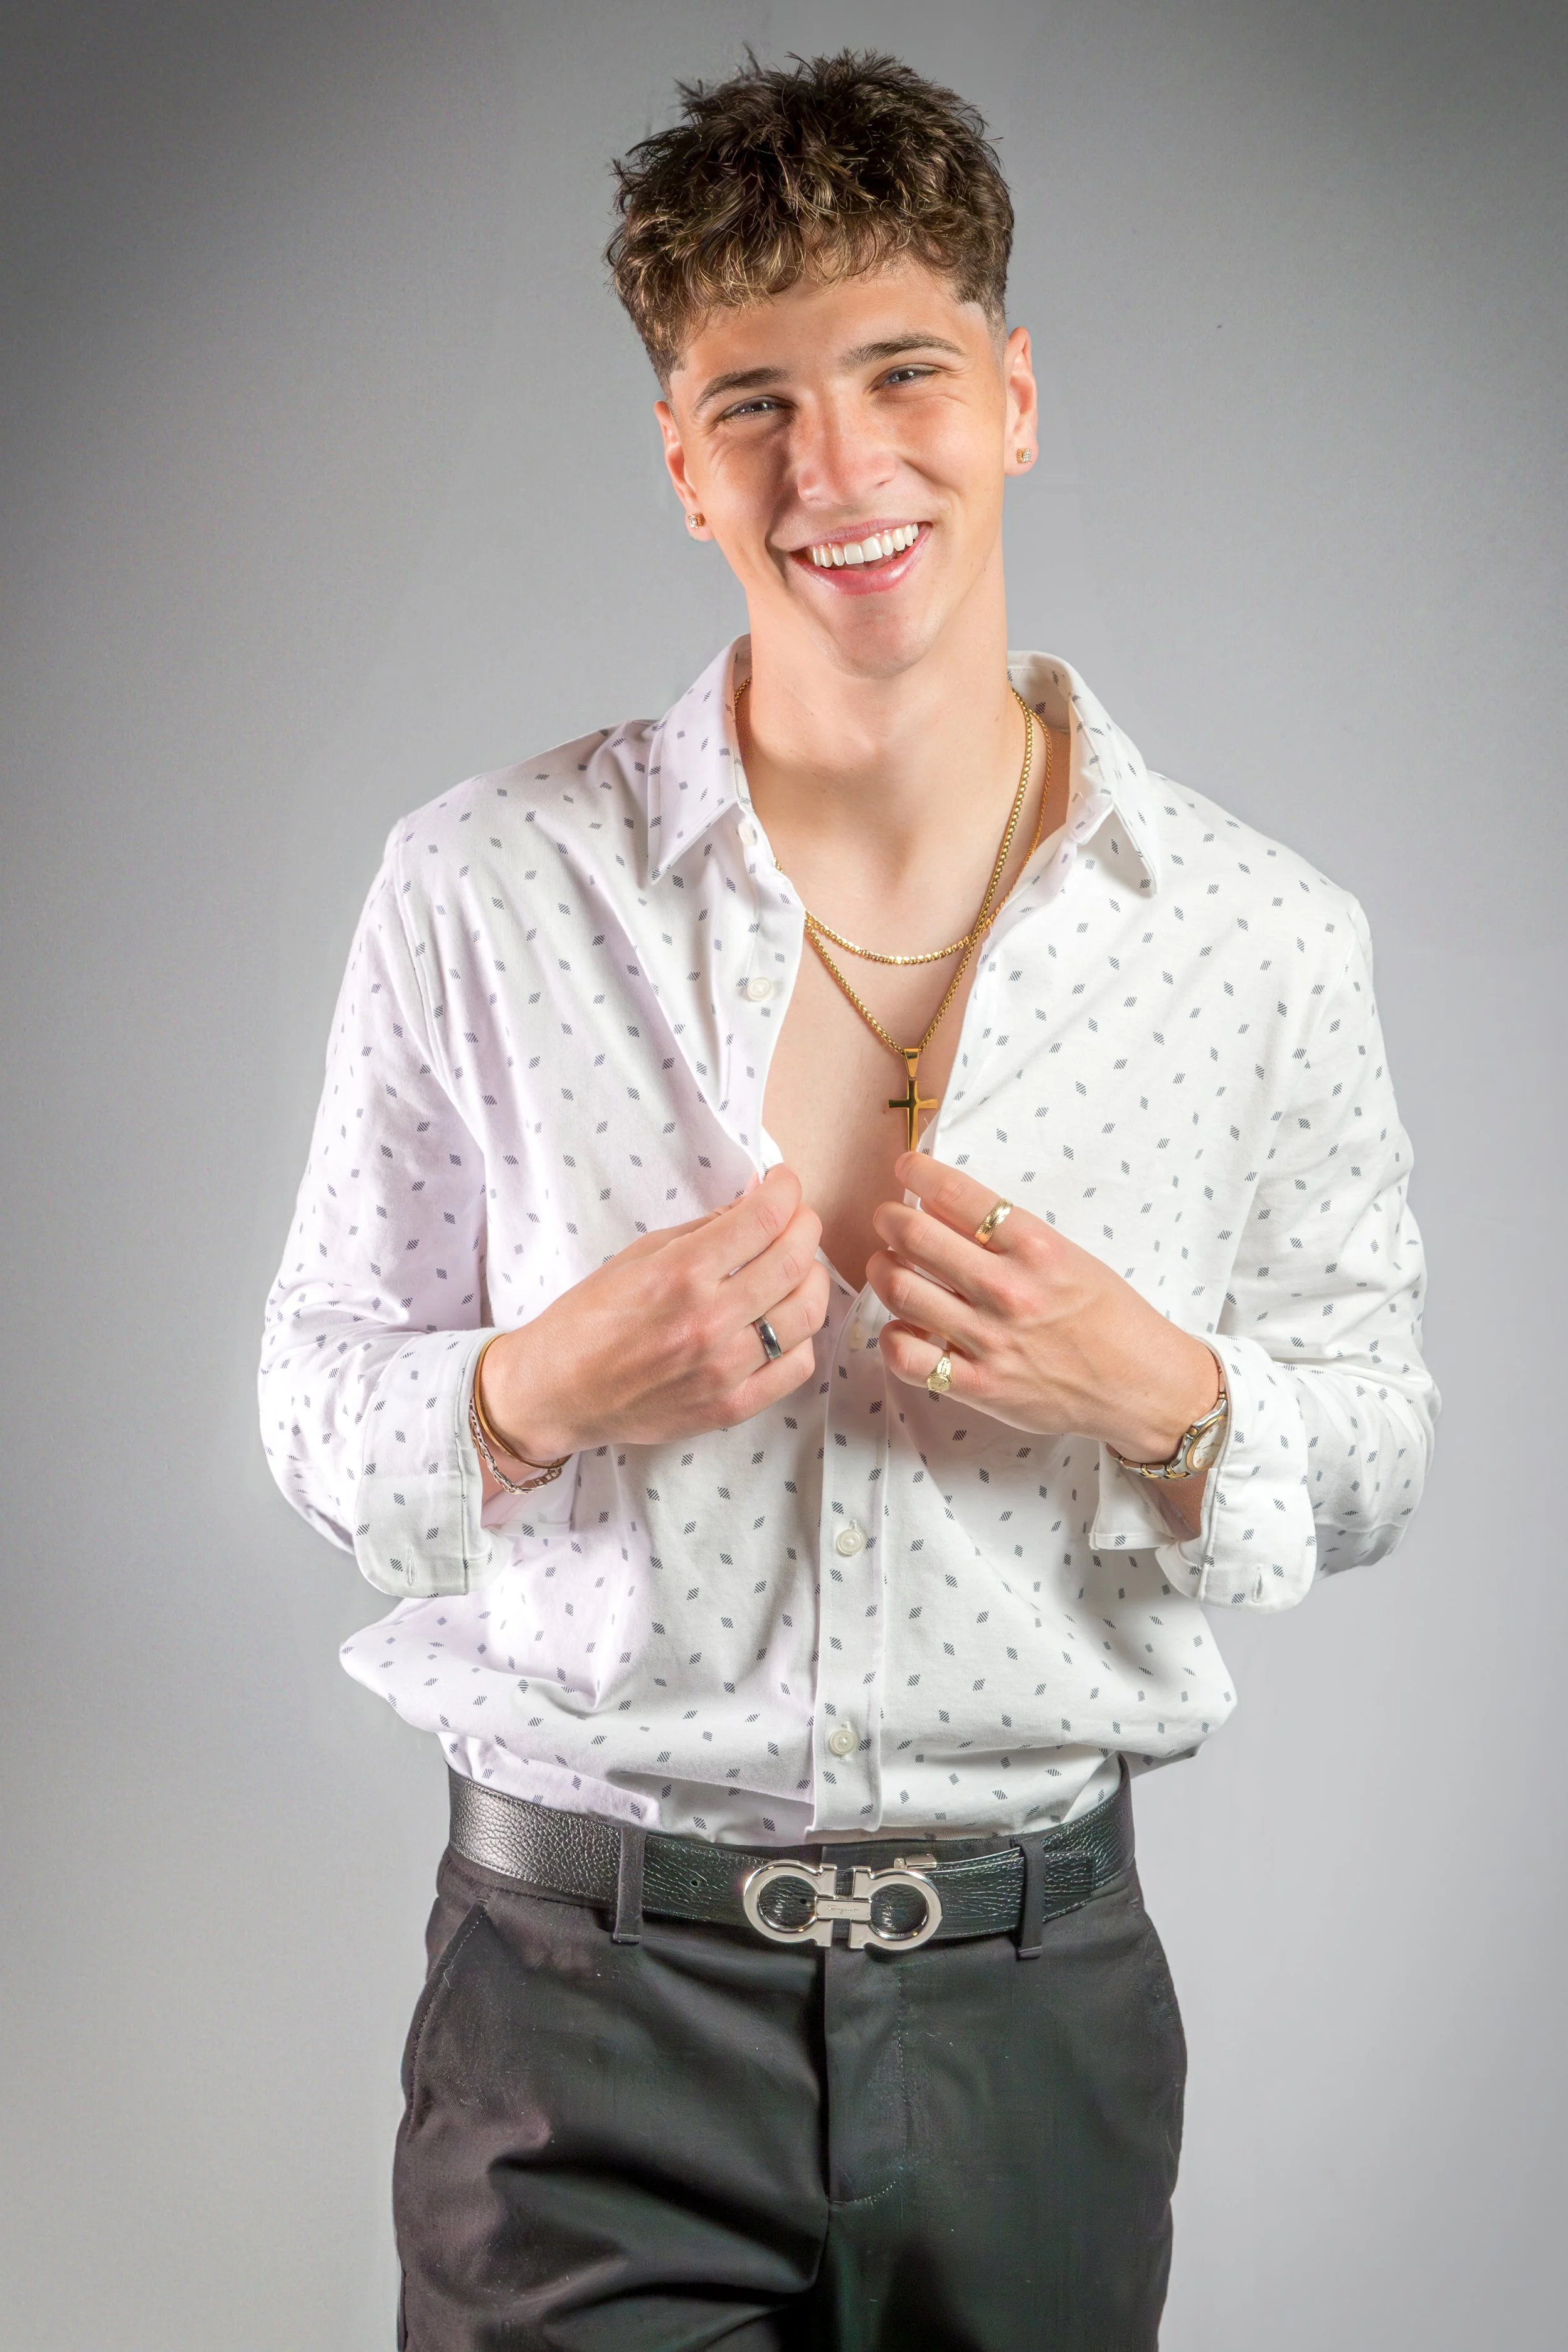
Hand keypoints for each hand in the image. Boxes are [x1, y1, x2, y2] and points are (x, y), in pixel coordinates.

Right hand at [478, 1164, 830, 1465]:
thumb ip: (704, 1229)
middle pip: (794, 1261)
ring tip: (796, 1266)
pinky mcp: (731, 1408)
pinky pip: (796, 1367)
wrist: (558, 1391)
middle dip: (805, 1225)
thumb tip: (756, 1200)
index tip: (785, 1182)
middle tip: (796, 1217)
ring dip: (812, 1277)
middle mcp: (709, 1322)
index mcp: (680, 1275)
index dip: (786, 1190)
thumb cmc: (591, 1318)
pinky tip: (783, 1320)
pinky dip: (802, 1336)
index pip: (763, 1219)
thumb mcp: (639, 1255)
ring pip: (807, 1313)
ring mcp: (724, 1370)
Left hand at [867, 1152, 1220, 1463]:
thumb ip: (1010, 1236)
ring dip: (882, 1270)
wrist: (1140, 1386)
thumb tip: (943, 1205)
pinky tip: (903, 1326)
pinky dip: (892, 1336)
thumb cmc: (1109, 1316)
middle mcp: (1008, 1290)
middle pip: (914, 1236)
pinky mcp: (979, 1386)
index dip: (918, 1172)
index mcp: (1036, 1247)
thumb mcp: (1071, 1256)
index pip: (956, 1193)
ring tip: (887, 1265)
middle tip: (888, 1217)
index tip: (906, 1168)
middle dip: (889, 1217)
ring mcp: (990, 1340)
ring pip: (900, 1290)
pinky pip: (906, 1357)